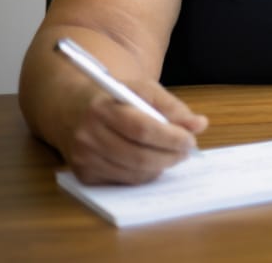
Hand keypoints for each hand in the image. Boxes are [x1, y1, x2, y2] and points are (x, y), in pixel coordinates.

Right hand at [62, 79, 207, 184]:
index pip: (142, 129)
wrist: (72, 109)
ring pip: (133, 172)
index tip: (191, 139)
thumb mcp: (143, 90)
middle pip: (138, 155)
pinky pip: (123, 181)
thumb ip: (172, 107)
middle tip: (187, 151)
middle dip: (170, 156)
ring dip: (160, 166)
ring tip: (173, 155)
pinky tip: (151, 162)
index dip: (170, 137)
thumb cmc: (115, 98)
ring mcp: (83, 158)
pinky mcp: (84, 174)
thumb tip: (199, 124)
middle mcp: (88, 135)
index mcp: (102, 109)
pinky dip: (144, 174)